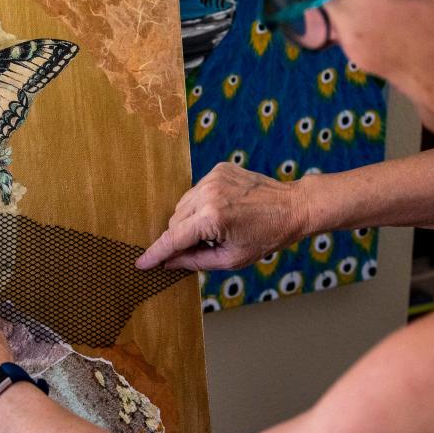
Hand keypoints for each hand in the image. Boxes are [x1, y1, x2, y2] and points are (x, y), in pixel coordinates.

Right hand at [135, 162, 307, 270]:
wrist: (292, 206)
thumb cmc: (266, 236)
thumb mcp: (232, 258)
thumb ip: (196, 261)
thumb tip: (169, 263)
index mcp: (212, 218)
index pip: (173, 239)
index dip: (156, 253)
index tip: (141, 263)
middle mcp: (208, 194)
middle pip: (175, 222)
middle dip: (180, 238)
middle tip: (201, 247)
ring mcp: (213, 178)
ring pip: (183, 206)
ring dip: (191, 220)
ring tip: (217, 227)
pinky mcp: (218, 169)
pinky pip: (196, 192)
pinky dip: (202, 204)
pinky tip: (222, 210)